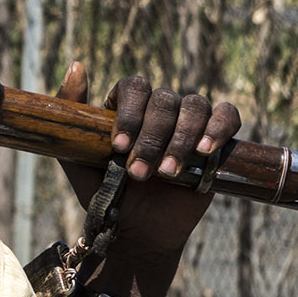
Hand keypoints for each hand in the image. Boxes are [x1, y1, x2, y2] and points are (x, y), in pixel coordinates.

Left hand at [54, 62, 241, 296]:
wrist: (138, 231)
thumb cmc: (106, 194)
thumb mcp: (76, 158)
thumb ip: (70, 114)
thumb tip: (76, 65)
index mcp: (127, 106)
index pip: (133, 87)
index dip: (129, 114)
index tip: (118, 147)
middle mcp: (159, 108)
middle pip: (164, 100)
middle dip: (151, 139)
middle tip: (138, 173)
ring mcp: (188, 121)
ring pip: (195, 106)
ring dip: (181, 140)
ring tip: (168, 173)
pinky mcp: (216, 138)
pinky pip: (227, 115)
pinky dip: (218, 128)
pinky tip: (204, 151)